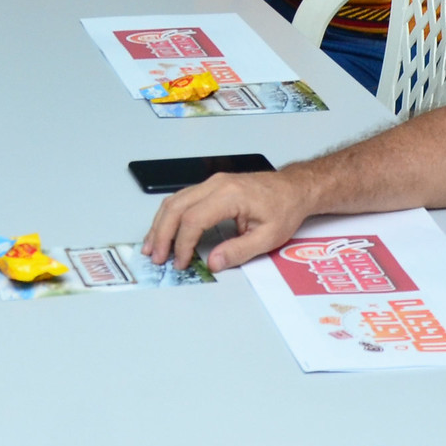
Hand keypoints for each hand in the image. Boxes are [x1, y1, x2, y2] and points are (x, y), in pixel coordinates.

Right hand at [142, 169, 313, 270]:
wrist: (293, 188)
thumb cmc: (284, 208)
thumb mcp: (268, 237)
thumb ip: (238, 251)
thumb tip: (212, 263)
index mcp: (230, 196)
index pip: (194, 219)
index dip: (183, 244)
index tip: (181, 262)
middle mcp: (216, 185)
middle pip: (176, 207)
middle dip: (162, 234)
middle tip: (156, 257)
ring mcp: (212, 183)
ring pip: (174, 200)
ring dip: (160, 224)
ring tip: (152, 246)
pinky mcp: (211, 186)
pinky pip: (182, 199)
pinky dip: (170, 216)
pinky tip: (164, 230)